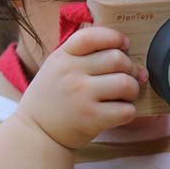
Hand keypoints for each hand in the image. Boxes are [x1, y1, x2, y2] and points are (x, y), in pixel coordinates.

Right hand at [14, 26, 147, 149]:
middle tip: (128, 77)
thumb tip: (129, 56)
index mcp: (63, 57)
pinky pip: (126, 110)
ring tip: (126, 95)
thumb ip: (84, 56)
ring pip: (126, 83)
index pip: (92, 36)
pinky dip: (129, 111)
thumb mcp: (57, 67)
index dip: (114, 37)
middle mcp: (71, 73)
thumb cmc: (52, 98)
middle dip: (130, 67)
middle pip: (117, 59)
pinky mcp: (91, 119)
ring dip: (133, 89)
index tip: (124, 45)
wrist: (36, 132)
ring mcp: (81, 96)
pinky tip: (120, 111)